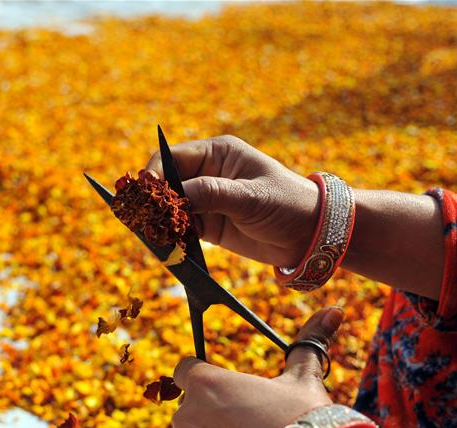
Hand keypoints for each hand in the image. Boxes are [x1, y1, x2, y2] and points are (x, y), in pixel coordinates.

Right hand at [145, 135, 318, 267]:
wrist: (312, 236)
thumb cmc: (288, 204)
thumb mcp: (250, 196)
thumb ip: (211, 193)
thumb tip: (174, 195)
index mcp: (217, 153)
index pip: (172, 157)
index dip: (154, 173)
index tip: (146, 193)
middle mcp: (208, 173)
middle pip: (166, 183)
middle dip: (155, 200)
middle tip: (145, 218)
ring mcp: (207, 200)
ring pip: (170, 208)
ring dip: (161, 220)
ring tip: (155, 234)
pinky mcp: (209, 225)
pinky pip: (181, 228)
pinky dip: (172, 236)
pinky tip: (168, 245)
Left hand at [154, 306, 343, 427]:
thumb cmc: (306, 420)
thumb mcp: (303, 379)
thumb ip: (306, 344)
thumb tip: (333, 311)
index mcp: (205, 383)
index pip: (183, 370)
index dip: (200, 376)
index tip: (219, 385)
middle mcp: (188, 415)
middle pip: (183, 407)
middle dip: (205, 412)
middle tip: (240, 421)